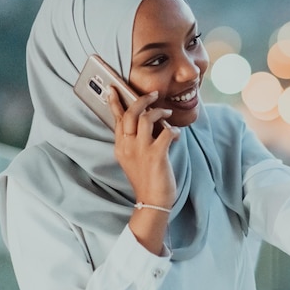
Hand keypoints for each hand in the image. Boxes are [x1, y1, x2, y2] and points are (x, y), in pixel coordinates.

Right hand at [108, 88, 179, 207]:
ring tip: (167, 113)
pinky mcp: (156, 155)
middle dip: (141, 100)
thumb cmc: (146, 178)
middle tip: (153, 94)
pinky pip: (165, 133)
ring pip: (145, 118)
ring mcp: (141, 150)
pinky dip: (173, 130)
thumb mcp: (133, 158)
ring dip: (159, 112)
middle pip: (130, 114)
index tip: (113, 88)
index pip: (116, 119)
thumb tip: (147, 121)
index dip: (115, 102)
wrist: (152, 201)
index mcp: (120, 146)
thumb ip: (135, 140)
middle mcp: (128, 146)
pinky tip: (176, 134)